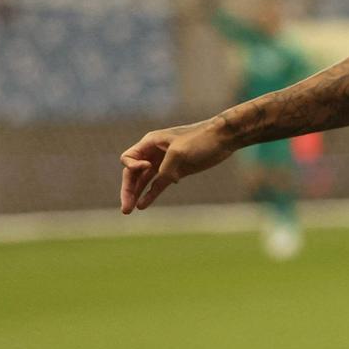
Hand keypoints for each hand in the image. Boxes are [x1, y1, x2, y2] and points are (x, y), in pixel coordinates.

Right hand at [119, 119, 233, 212]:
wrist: (223, 138)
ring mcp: (165, 163)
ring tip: (128, 211)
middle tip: (125, 209)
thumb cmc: (200, 139)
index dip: (133, 167)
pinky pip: (158, 184)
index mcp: (150, 142)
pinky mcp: (176, 171)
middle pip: (133, 173)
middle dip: (128, 189)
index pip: (128, 158)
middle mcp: (154, 153)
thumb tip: (160, 184)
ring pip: (144, 180)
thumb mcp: (179, 152)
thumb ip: (166, 169)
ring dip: (136, 194)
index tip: (149, 168)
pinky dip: (151, 194)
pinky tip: (143, 206)